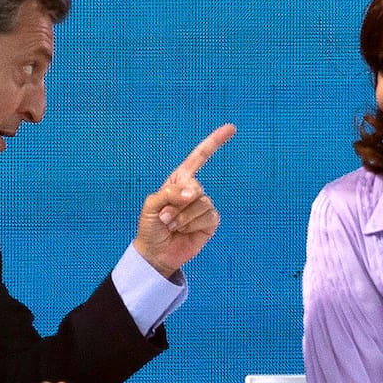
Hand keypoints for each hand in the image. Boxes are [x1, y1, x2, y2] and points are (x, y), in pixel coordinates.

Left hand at [134, 124, 235, 277]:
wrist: (156, 253)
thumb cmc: (150, 227)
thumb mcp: (151, 205)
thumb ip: (170, 193)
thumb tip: (195, 193)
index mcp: (179, 181)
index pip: (199, 158)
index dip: (214, 142)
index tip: (231, 128)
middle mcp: (193, 191)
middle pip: (195, 186)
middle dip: (177, 204)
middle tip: (165, 218)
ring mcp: (203, 206)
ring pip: (201, 203)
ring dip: (183, 218)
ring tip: (173, 226)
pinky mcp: (210, 221)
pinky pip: (208, 216)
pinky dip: (193, 224)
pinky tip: (185, 231)